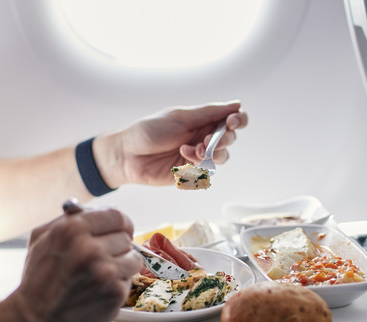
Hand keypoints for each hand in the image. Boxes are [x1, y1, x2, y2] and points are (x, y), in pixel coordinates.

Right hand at [3, 205, 140, 321]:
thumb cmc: (36, 282)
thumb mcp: (41, 239)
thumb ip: (68, 220)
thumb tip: (96, 210)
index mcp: (72, 228)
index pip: (117, 216)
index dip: (119, 225)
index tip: (117, 232)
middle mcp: (90, 247)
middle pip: (126, 237)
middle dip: (116, 248)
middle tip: (101, 261)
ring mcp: (104, 270)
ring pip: (133, 258)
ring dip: (121, 267)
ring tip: (100, 277)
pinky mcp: (115, 292)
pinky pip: (130, 280)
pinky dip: (118, 285)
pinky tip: (99, 292)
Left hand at [94, 101, 247, 187]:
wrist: (127, 155)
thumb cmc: (148, 131)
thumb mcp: (180, 117)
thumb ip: (209, 113)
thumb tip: (236, 104)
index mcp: (202, 120)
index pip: (231, 119)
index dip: (238, 120)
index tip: (233, 122)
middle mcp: (202, 137)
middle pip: (230, 139)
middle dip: (224, 139)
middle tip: (207, 139)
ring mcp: (197, 156)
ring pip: (222, 157)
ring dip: (212, 152)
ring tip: (193, 149)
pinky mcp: (190, 173)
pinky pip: (207, 171)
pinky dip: (199, 164)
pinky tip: (183, 157)